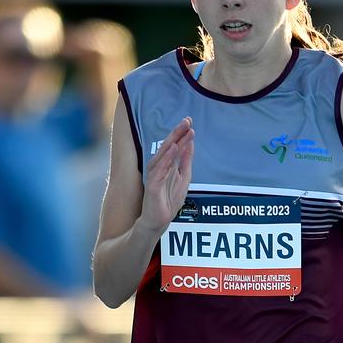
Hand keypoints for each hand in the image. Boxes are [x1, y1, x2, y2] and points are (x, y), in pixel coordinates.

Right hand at [140, 118, 194, 234]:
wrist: (158, 221)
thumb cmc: (168, 201)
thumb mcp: (183, 178)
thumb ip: (185, 161)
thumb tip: (190, 144)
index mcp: (167, 165)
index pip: (174, 146)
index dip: (182, 134)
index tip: (190, 121)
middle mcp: (159, 167)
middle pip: (169, 146)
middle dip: (178, 133)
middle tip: (187, 120)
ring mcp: (155, 176)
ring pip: (163, 155)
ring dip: (172, 142)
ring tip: (181, 130)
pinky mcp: (152, 186)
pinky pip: (159, 170)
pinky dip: (166, 159)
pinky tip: (172, 149)